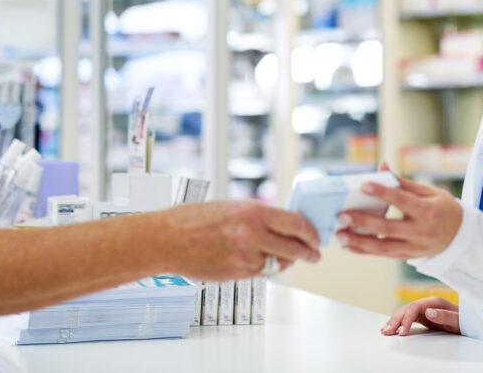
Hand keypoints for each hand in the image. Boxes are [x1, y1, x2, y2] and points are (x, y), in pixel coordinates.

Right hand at [162, 201, 320, 281]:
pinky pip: (261, 273)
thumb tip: (282, 226)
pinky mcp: (236, 274)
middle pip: (294, 248)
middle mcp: (252, 235)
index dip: (311, 233)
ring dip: (287, 262)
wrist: (167, 239)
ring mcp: (244, 257)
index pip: (296, 224)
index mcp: (253, 212)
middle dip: (308, 253)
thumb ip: (258, 217)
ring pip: (279, 264)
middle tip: (314, 254)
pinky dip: (266, 268)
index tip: (315, 237)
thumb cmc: (194, 219)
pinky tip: (264, 262)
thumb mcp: (232, 207)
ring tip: (290, 259)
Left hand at [335, 164, 461, 258]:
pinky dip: (365, 251)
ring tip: (339, 235)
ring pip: (384, 247)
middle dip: (364, 223)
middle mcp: (421, 231)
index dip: (383, 193)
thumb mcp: (430, 192)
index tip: (363, 185)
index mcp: (428, 211)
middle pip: (389, 228)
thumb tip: (381, 166)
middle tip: (343, 216)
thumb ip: (403, 183)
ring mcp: (415, 247)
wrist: (462, 237)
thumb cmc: (443, 208)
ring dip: (359, 242)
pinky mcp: (409, 256)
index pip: (402, 200)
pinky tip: (348, 246)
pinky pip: (384, 254)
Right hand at [382, 297, 459, 335]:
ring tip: (385, 330)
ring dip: (394, 321)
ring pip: (404, 312)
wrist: (469, 321)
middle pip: (406, 309)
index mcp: (434, 302)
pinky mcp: (423, 316)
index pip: (414, 307)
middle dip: (395, 320)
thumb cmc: (465, 320)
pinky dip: (399, 322)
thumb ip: (444, 315)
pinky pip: (408, 317)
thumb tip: (428, 312)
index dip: (406, 319)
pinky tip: (392, 327)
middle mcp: (427, 304)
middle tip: (387, 331)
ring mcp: (424, 309)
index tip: (402, 332)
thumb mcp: (458, 320)